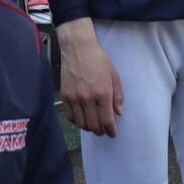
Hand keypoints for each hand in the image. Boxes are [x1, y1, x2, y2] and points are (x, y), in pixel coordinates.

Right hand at [56, 17, 122, 136]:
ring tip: (93, 126)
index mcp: (103, 93)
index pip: (106, 120)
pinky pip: (69, 116)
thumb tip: (118, 113)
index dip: (110, 130)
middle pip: (93, 124)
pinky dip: (76, 121)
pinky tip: (81, 120)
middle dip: (100, 131)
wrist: (78, 49)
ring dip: (88, 128)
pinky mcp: (64, 96)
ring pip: (81, 122)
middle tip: (103, 131)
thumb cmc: (99, 60)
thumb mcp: (114, 75)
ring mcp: (74, 98)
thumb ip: (118, 95)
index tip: (113, 134)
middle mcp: (88, 98)